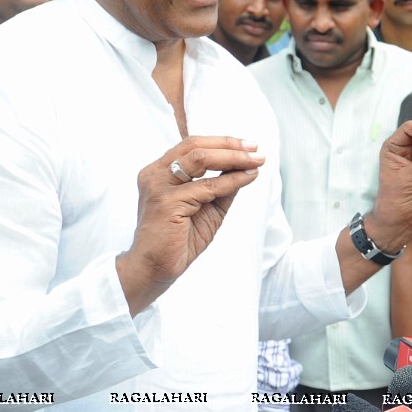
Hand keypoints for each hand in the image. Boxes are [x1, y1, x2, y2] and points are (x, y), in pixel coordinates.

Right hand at [118, 136, 263, 314]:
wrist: (155, 269)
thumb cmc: (178, 240)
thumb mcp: (206, 207)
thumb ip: (220, 186)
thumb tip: (245, 167)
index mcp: (159, 171)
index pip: (191, 145)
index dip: (222, 142)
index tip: (249, 145)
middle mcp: (155, 173)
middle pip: (195, 145)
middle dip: (230, 145)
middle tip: (256, 149)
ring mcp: (159, 185)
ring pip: (201, 158)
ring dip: (233, 157)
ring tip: (255, 160)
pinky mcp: (167, 201)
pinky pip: (207, 186)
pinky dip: (231, 180)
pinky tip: (247, 178)